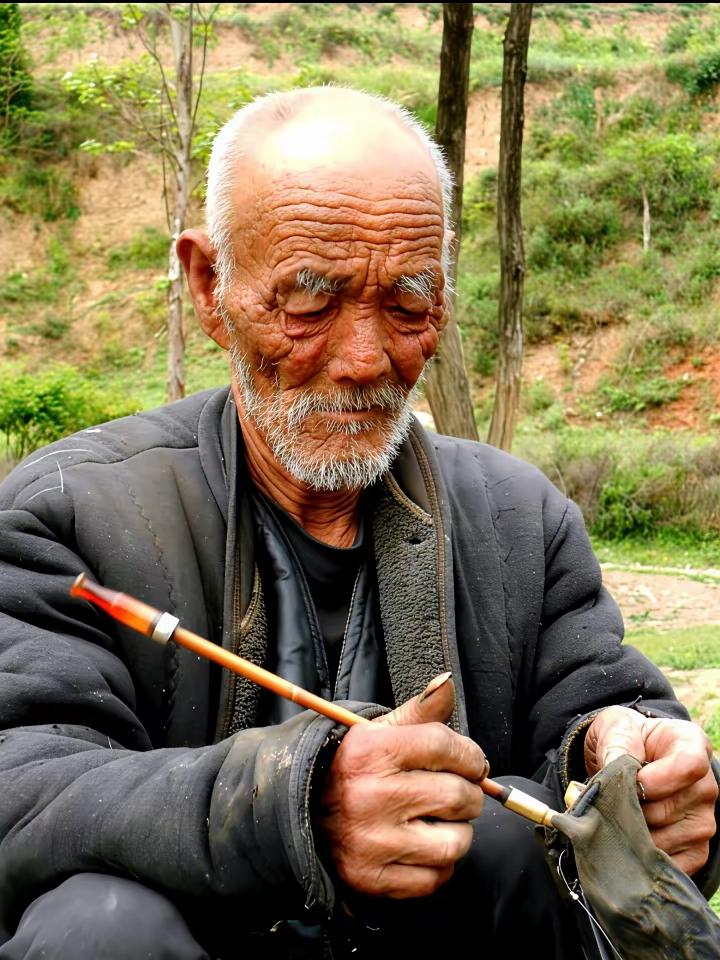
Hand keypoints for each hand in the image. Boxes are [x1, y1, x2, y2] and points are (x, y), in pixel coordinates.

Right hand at [316, 673, 486, 898]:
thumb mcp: (376, 732)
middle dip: (468, 793)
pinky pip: (437, 878)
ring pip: (455, 842)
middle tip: (456, 791)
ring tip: (440, 820)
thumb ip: (418, 711)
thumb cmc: (349, 769)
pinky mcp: (374, 880)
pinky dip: (440, 864)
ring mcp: (372, 843)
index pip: (445, 746)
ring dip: (458, 831)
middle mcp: (371, 797)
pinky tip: (423, 846)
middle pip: (457, 796)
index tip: (471, 762)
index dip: (470, 754)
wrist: (299, 814)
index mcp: (371, 752)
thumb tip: (447, 682)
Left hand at [585, 705, 717, 875]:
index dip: (658, 779)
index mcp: (692, 746)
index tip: (634, 779)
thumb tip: (609, 778)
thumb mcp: (618, 729)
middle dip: (630, 808)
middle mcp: (705, 786)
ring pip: (664, 839)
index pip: (689, 767)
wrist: (630, 759)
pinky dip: (642, 856)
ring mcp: (704, 820)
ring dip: (631, 833)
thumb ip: (616, 748)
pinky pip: (669, 863)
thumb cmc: (627, 740)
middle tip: (608, 799)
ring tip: (616, 814)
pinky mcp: (696, 850)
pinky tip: (627, 837)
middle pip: (668, 809)